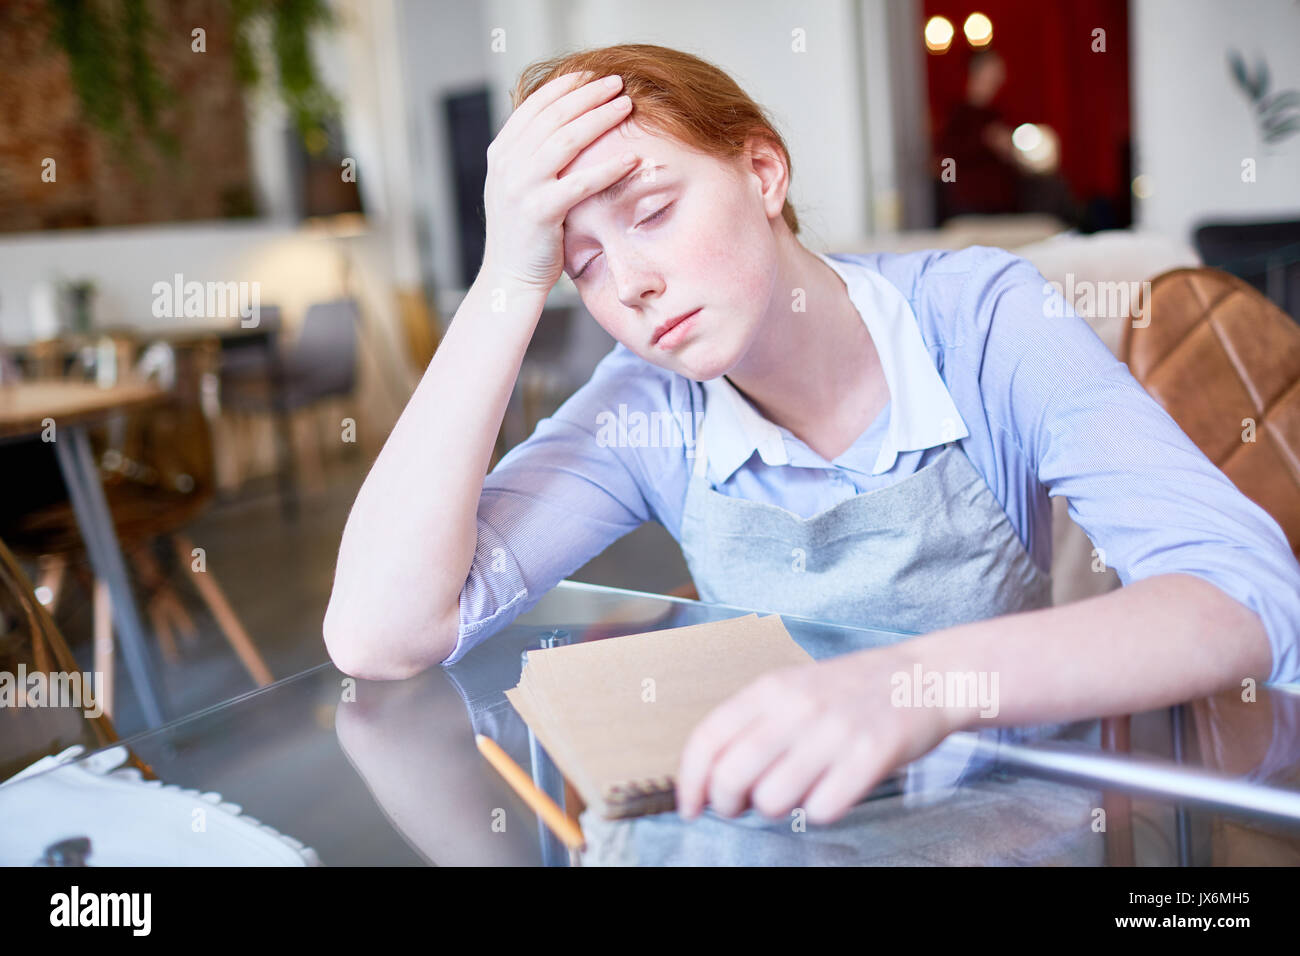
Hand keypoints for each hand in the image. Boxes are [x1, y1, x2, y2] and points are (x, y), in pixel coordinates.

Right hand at [480, 70, 639, 300]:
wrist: (510, 277)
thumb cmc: (525, 232)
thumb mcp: (519, 185)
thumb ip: (533, 155)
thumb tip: (564, 124)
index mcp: (501, 152)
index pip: (535, 105)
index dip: (566, 86)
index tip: (593, 74)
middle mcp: (507, 164)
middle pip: (554, 116)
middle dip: (589, 94)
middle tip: (618, 82)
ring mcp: (520, 187)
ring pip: (567, 140)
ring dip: (601, 118)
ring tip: (627, 106)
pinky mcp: (540, 212)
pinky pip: (580, 182)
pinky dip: (608, 167)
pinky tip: (633, 158)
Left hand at [675, 647, 964, 824]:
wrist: (921, 677)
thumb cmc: (848, 691)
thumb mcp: (791, 689)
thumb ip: (751, 725)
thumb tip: (711, 778)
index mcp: (771, 689)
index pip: (708, 738)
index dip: (690, 781)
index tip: (689, 806)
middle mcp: (797, 707)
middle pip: (732, 776)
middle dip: (727, 805)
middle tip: (741, 806)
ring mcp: (834, 731)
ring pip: (772, 800)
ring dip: (777, 808)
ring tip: (796, 789)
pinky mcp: (870, 755)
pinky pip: (822, 809)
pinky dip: (820, 810)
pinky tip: (831, 791)